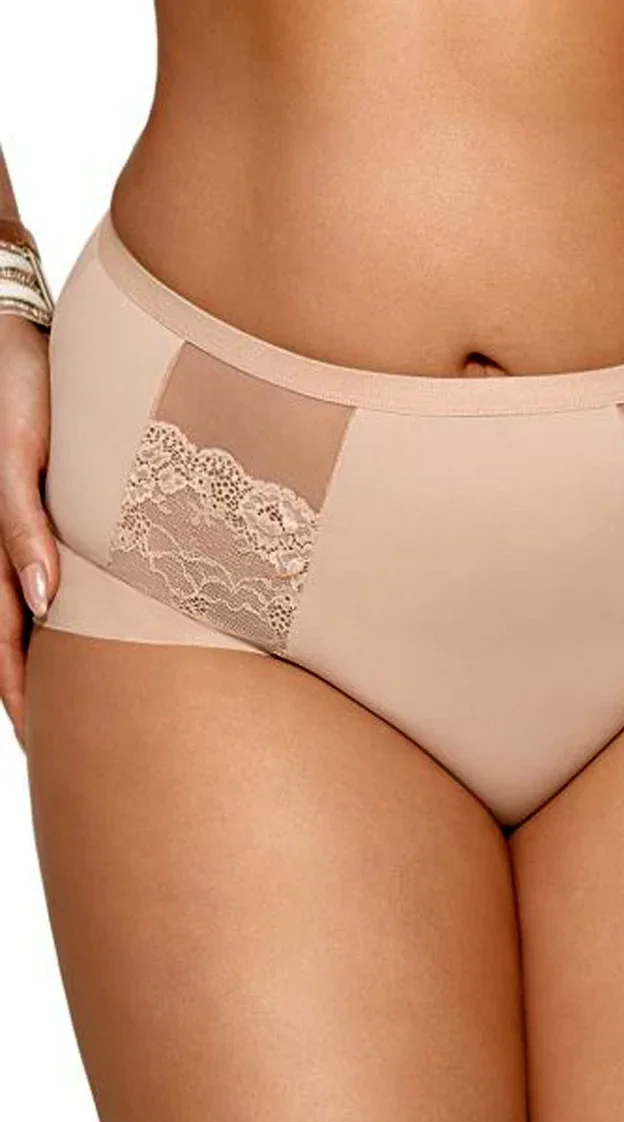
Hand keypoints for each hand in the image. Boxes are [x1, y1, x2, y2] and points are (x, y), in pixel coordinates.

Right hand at [0, 311, 56, 747]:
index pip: (3, 637)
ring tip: (65, 711)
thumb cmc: (17, 381)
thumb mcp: (18, 453)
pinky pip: (31, 571)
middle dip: (29, 692)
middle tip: (59, 748)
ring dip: (36, 661)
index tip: (42, 740)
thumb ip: (24, 526)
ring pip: (20, 611)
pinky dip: (44, 615)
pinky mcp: (29, 505)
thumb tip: (44, 605)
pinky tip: (69, 635)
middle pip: (9, 636)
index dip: (20, 691)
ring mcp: (13, 526)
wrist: (14, 323)